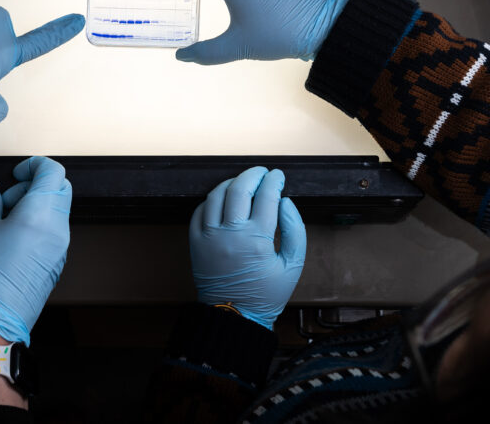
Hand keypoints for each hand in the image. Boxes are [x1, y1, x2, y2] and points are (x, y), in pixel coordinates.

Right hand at [0, 156, 71, 344]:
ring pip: (57, 209)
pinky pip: (54, 229)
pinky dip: (39, 222)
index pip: (53, 171)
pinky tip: (14, 236)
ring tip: (6, 220)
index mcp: (40, 213)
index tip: (17, 173)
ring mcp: (61, 245)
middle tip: (7, 199)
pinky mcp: (57, 260)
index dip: (34, 165)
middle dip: (33, 185)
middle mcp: (57, 227)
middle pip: (59, 188)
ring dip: (35, 204)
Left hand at [190, 167, 305, 329]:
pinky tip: (223, 199)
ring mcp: (209, 236)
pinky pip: (200, 210)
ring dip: (231, 183)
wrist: (234, 316)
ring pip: (216, 195)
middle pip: (239, 189)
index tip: (278, 176)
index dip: (274, 181)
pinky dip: (212, 199)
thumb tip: (285, 201)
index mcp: (257, 239)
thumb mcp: (293, 265)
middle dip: (253, 175)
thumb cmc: (267, 293)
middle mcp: (230, 233)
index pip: (267, 196)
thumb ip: (295, 230)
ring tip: (243, 182)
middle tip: (262, 173)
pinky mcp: (195, 242)